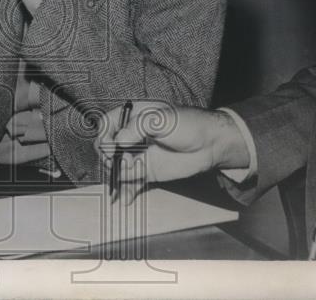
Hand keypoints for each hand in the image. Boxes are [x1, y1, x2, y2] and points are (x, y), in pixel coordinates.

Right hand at [94, 101, 250, 203]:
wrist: (210, 144)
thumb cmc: (188, 123)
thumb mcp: (162, 117)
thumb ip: (137, 127)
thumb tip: (119, 143)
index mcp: (132, 116)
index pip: (107, 124)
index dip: (105, 134)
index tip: (112, 144)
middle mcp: (131, 136)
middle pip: (106, 147)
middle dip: (109, 156)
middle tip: (123, 162)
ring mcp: (138, 155)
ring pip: (116, 167)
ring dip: (116, 175)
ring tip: (130, 175)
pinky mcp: (147, 171)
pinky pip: (130, 182)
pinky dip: (125, 191)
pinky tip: (124, 199)